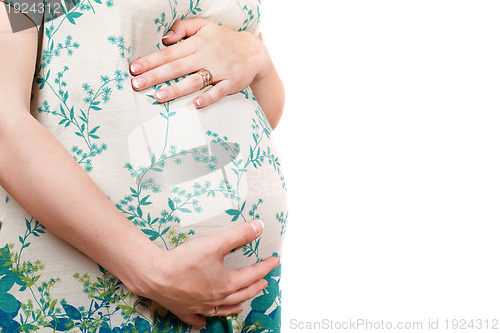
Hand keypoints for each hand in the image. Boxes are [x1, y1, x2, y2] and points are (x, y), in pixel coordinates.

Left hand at [128, 18, 271, 107]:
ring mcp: (219, 71)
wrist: (254, 52)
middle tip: (136, 84)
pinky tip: (196, 104)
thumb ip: (183, 28)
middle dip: (155, 76)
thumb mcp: (204, 26)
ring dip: (176, 89)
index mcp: (197, 44)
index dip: (151, 60)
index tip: (133, 68)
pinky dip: (208, 97)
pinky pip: (219, 92)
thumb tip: (164, 38)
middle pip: (177, 67)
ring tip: (158, 97)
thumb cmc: (224, 39)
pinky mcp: (231, 83)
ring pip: (195, 81)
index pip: (169, 52)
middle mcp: (206, 57)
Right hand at [131, 220, 279, 326]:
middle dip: (255, 286)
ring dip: (236, 305)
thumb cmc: (184, 260)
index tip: (275, 261)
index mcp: (227, 284)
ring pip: (224, 309)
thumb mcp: (216, 242)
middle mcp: (217, 299)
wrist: (155, 275)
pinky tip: (207, 320)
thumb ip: (239, 235)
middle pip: (242, 293)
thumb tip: (259, 227)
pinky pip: (199, 319)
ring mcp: (201, 307)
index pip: (253, 275)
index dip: (265, 267)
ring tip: (243, 303)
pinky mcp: (185, 310)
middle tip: (264, 280)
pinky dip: (206, 319)